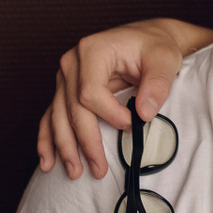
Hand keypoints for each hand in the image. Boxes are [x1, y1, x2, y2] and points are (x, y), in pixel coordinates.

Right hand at [36, 18, 210, 179]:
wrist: (149, 39)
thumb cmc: (155, 47)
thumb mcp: (164, 59)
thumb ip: (157, 85)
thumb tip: (144, 114)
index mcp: (92, 50)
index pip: (89, 92)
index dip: (109, 114)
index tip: (131, 124)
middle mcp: (71, 62)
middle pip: (71, 109)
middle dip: (85, 142)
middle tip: (99, 169)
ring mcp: (65, 77)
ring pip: (58, 117)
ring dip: (64, 147)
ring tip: (75, 172)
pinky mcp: (66, 90)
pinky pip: (52, 116)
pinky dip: (48, 139)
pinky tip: (48, 161)